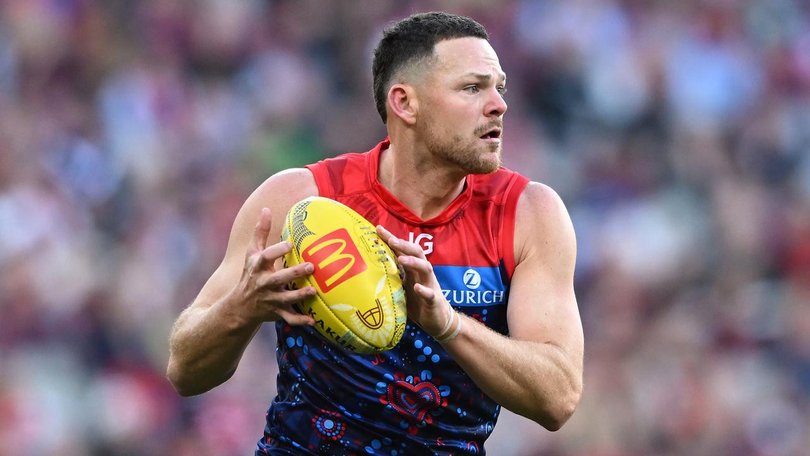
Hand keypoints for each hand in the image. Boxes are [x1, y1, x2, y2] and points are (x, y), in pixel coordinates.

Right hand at [234, 208, 315, 325]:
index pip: (266, 257)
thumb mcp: (252, 253)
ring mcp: (270, 299)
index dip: (277, 250)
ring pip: (286, 299)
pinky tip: (313, 320)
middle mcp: (264, 283)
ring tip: (314, 291)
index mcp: (258, 267)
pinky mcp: (276, 313)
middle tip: (310, 266)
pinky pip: (289, 318)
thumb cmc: (250, 274)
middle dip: (294, 273)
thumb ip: (259, 232)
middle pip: (279, 278)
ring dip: (299, 296)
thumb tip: (266, 209)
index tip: (290, 244)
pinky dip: (300, 321)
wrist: (239, 307)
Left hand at [376, 225, 453, 337]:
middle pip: (416, 253)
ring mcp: (429, 285)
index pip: (403, 249)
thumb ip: (392, 275)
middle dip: (404, 245)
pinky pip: (430, 293)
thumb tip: (369, 267)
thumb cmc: (417, 301)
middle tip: (391, 240)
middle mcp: (422, 273)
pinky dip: (423, 290)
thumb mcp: (403, 286)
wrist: (437, 319)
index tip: (378, 228)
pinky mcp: (434, 300)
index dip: (391, 238)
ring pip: (425, 268)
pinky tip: (417, 288)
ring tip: (401, 260)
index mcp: (413, 268)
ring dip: (413, 262)